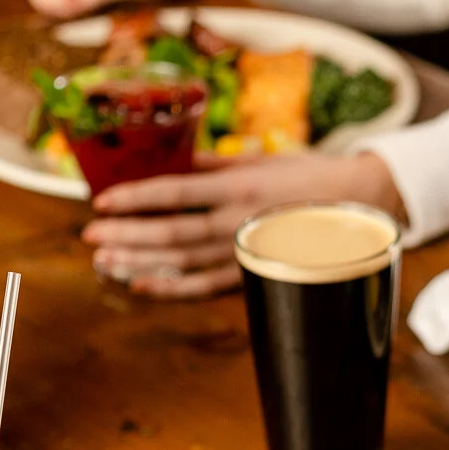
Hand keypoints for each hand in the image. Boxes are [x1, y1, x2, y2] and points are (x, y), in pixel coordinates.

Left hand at [82, 152, 405, 298]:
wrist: (359, 209)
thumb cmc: (307, 179)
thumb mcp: (260, 160)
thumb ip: (212, 162)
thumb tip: (168, 160)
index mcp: (240, 186)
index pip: (175, 191)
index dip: (135, 197)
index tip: (101, 200)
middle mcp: (239, 222)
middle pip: (171, 233)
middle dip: (125, 235)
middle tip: (89, 235)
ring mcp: (246, 254)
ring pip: (182, 264)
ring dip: (138, 264)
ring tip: (103, 261)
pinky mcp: (254, 276)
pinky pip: (205, 288)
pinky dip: (172, 290)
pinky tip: (142, 286)